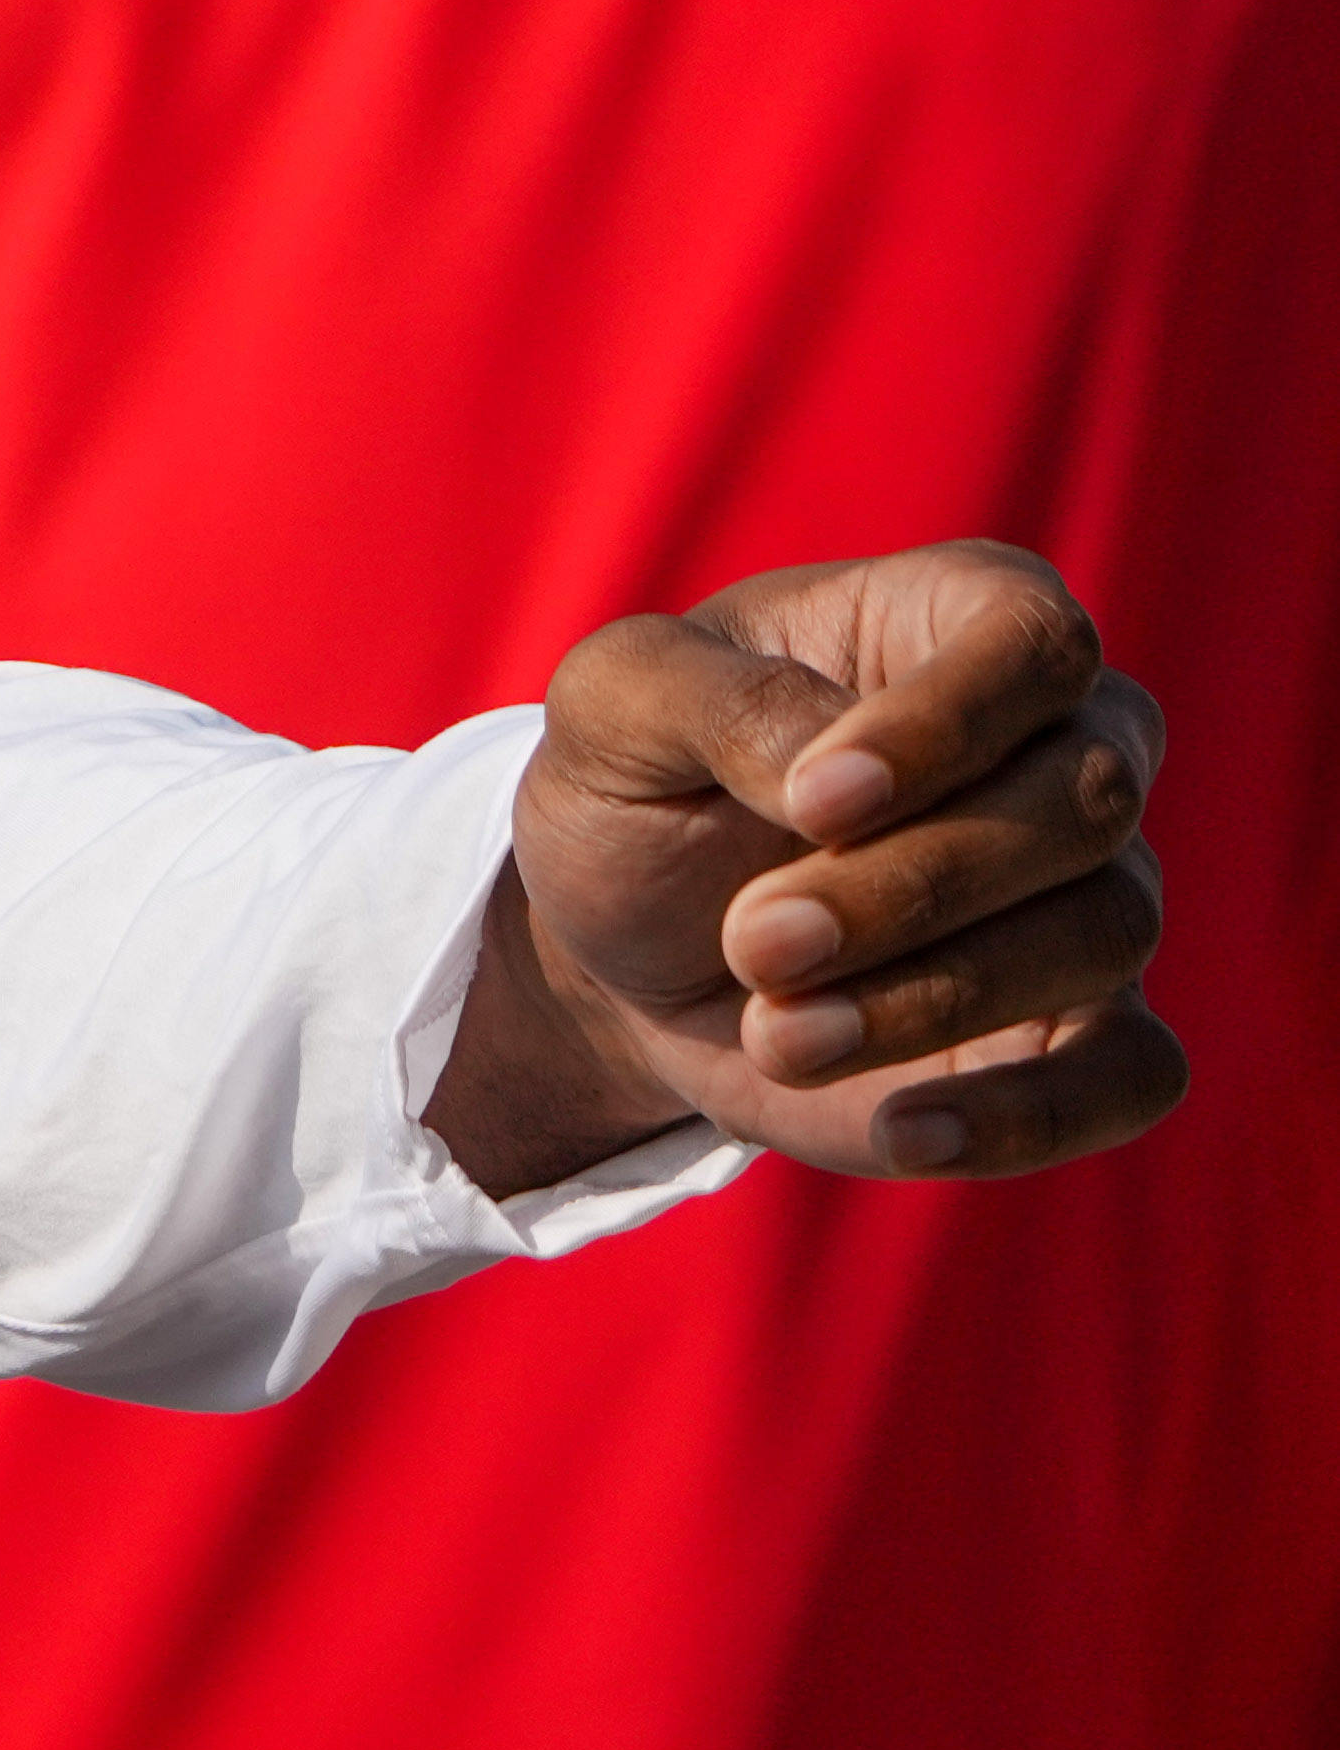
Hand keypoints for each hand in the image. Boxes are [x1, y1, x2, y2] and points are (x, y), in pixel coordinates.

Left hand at [440, 545, 1178, 1191]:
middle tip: (755, 938)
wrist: (625, 950)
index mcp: (959, 621)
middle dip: (910, 885)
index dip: (944, 724)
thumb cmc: (638, 788)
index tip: (814, 802)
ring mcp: (1093, 893)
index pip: (1034, 641)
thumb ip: (714, 700)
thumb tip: (832, 773)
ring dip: (927, 996)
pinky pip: (1134, 1076)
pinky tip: (905, 1128)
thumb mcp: (614, 707)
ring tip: (772, 1025)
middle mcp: (1070, 744)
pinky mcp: (1087, 1033)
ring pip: (1098, 936)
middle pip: (1078, 800)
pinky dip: (1031, 1113)